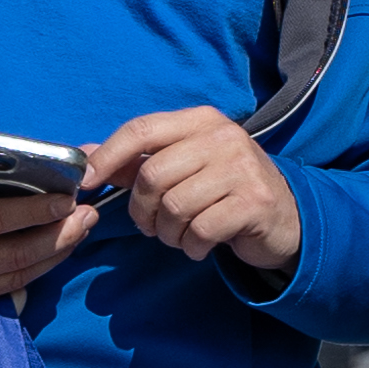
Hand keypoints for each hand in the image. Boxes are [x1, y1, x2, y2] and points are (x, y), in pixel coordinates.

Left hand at [89, 108, 302, 278]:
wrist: (284, 217)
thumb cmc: (223, 190)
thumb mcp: (182, 167)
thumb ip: (134, 161)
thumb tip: (83, 155)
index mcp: (200, 120)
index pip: (141, 130)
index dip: (107, 157)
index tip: (86, 183)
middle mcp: (223, 137)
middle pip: (152, 176)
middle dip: (141, 210)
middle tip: (152, 225)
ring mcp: (242, 168)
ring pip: (174, 207)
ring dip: (168, 233)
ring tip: (181, 234)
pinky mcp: (254, 203)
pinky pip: (200, 230)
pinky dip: (191, 246)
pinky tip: (201, 244)